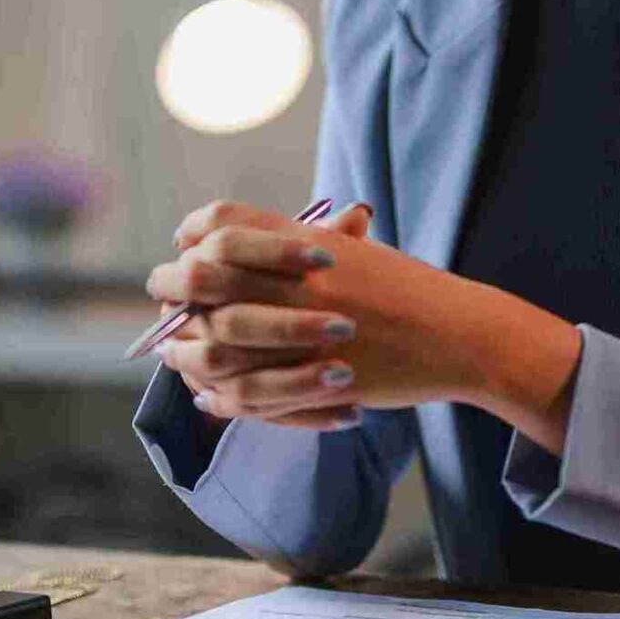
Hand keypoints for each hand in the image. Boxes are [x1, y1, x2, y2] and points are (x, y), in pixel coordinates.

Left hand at [146, 199, 581, 448]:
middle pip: (201, 277)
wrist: (458, 333)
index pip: (221, 223)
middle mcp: (296, 280)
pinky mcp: (314, 379)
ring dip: (182, 350)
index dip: (193, 234)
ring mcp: (302, 331)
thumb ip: (301, 245)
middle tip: (161, 298)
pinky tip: (205, 393)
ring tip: (171, 353)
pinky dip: (219, 395)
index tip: (184, 248)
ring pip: (213, 343)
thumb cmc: (408, 290)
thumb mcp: (356, 251)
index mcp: (304, 242)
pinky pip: (246, 392)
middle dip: (170, 288)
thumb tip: (246, 243)